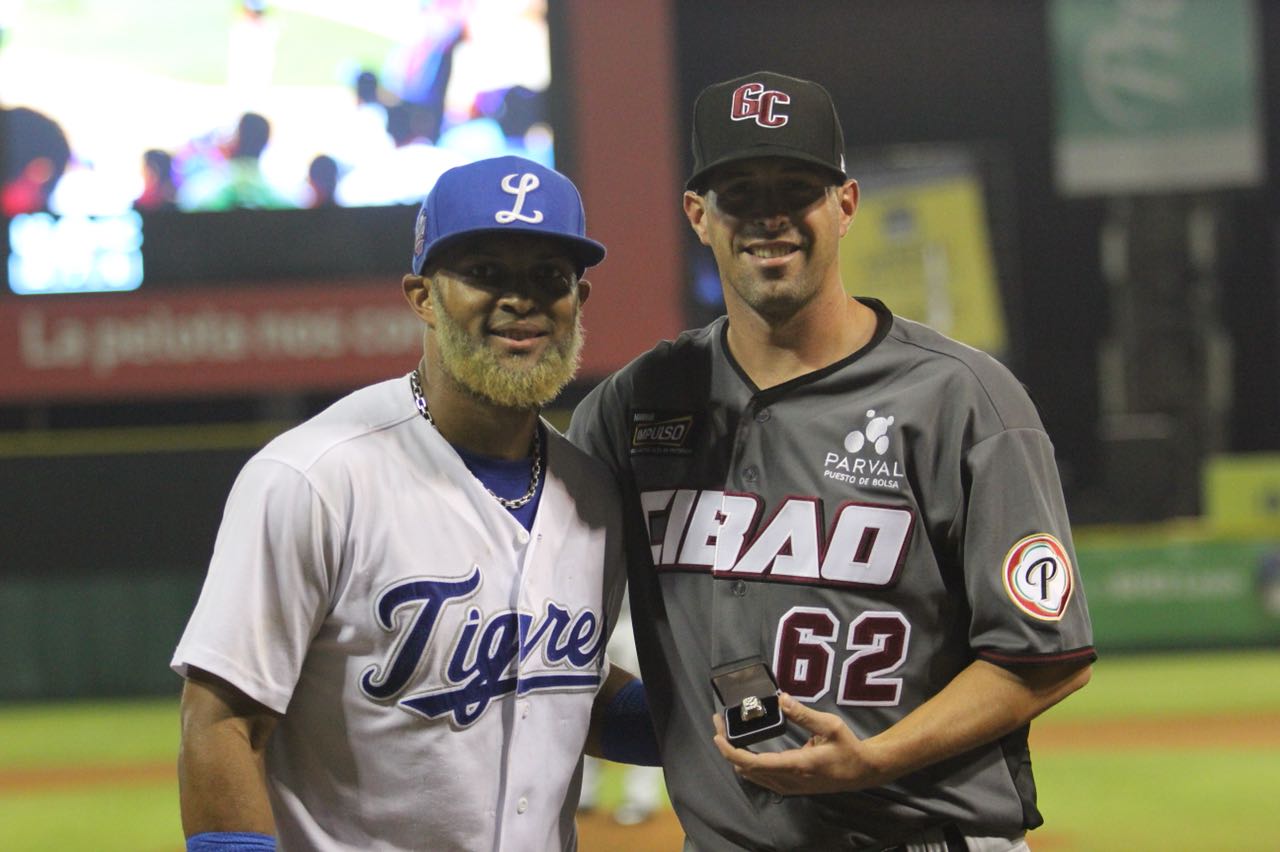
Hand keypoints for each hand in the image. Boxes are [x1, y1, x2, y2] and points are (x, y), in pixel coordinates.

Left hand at [710, 693, 887, 794]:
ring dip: (735, 756)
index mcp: (797, 765)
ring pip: (752, 776)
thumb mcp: (830, 725)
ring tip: (726, 733)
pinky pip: (761, 778)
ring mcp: (788, 786)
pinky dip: (747, 764)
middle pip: (746, 769)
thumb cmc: (848, 748)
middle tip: (718, 724)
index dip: (732, 752)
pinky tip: (743, 749)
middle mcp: (788, 780)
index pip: (755, 763)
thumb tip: (781, 698)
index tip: (718, 736)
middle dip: (728, 748)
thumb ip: (803, 713)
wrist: (861, 772)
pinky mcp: (790, 787)